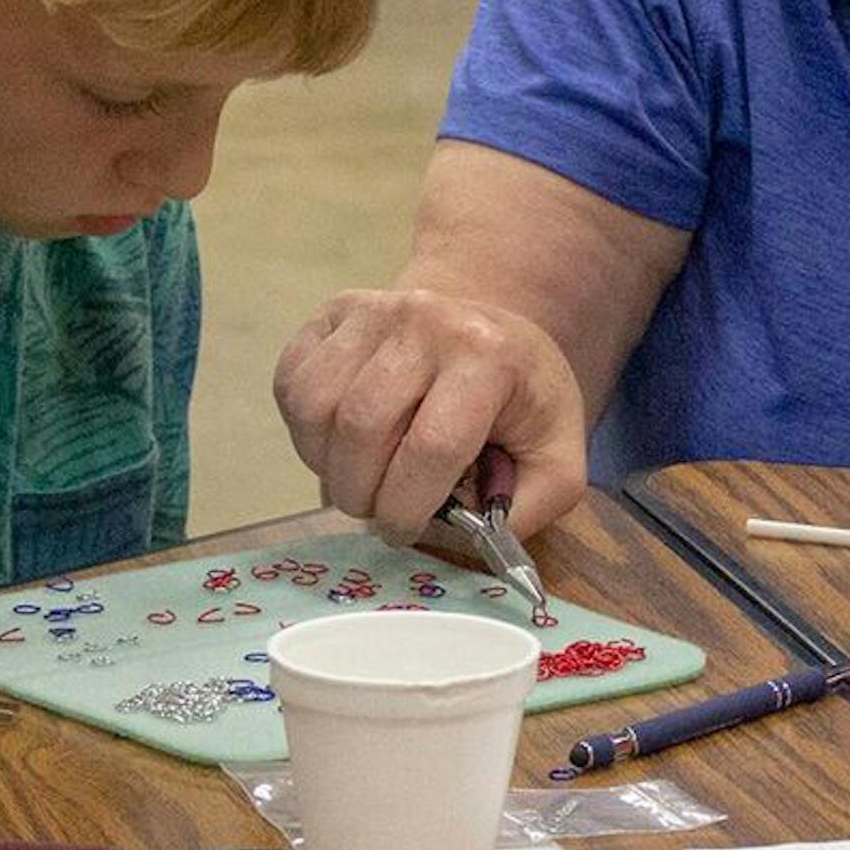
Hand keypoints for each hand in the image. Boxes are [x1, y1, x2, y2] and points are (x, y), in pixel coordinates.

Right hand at [274, 288, 587, 540]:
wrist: (489, 328)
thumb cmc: (520, 399)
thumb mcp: (558, 454)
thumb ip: (532, 507)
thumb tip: (480, 540)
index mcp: (489, 355)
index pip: (432, 447)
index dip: (408, 507)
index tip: (406, 530)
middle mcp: (426, 320)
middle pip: (364, 429)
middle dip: (362, 494)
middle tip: (377, 511)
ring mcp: (373, 309)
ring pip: (316, 408)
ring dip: (327, 465)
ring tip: (358, 476)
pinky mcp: (334, 312)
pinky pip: (291, 384)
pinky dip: (304, 430)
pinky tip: (339, 441)